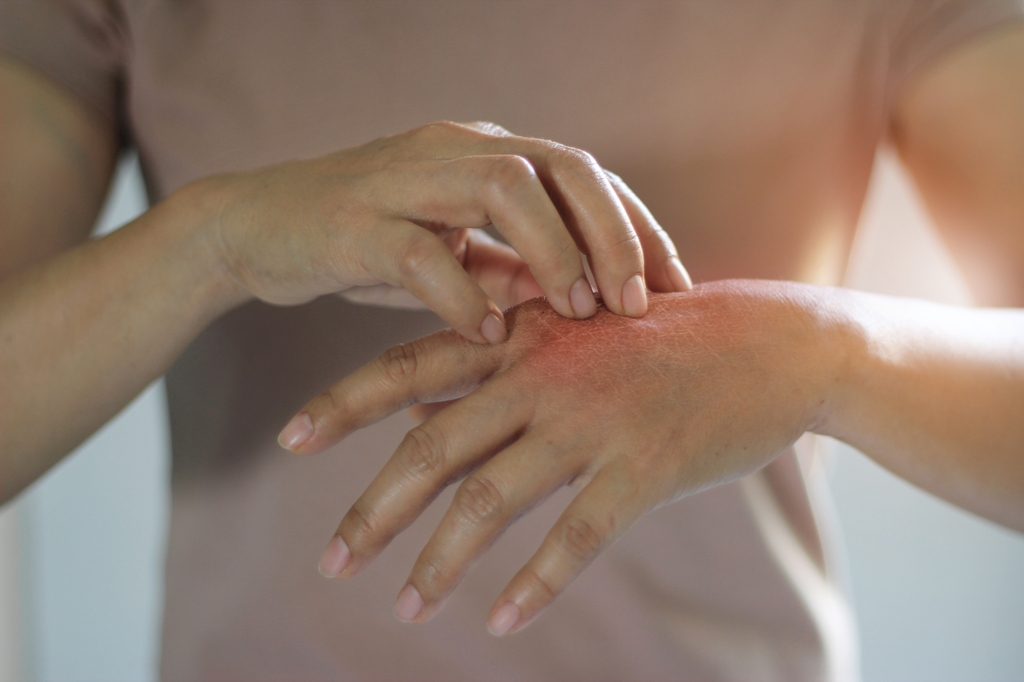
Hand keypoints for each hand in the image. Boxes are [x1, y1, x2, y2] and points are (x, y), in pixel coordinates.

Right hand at [193, 121, 690, 343]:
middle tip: (638, 304)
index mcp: (485, 152)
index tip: (675, 289)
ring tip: (576, 314)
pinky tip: (489, 337)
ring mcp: (403, 178)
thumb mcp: (452, 251)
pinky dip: (464, 296)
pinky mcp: (352, 222)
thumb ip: (513, 264)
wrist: (253, 229)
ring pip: (503, 187)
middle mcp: (454, 149)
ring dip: (553, 253)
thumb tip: (585, 300)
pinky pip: (421, 253)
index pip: (586, 175)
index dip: (638, 228)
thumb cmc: (363, 243)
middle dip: (613, 234)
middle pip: (561, 165)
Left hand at [283, 281, 847, 634]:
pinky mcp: (643, 468)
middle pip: (432, 448)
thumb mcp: (573, 337)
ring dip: (439, 562)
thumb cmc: (664, 339)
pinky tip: (498, 621)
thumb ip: (495, 376)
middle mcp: (542, 377)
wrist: (771, 343)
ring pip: (491, 500)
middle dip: (373, 509)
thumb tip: (419, 417)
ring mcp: (591, 423)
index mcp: (521, 338)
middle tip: (330, 561)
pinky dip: (532, 583)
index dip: (343, 403)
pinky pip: (575, 538)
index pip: (410, 366)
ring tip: (404, 607)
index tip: (287, 439)